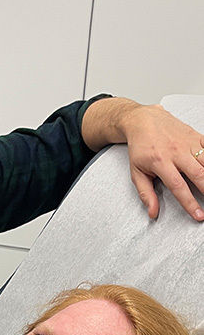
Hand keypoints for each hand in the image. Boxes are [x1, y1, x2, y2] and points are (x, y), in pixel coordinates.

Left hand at [120, 103, 203, 220]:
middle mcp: (176, 151)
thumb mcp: (136, 172)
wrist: (142, 120)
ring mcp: (188, 142)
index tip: (198, 215)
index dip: (190, 203)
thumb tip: (153, 212)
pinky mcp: (195, 135)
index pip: (178, 186)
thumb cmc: (140, 146)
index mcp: (160, 162)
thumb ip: (145, 193)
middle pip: (198, 174)